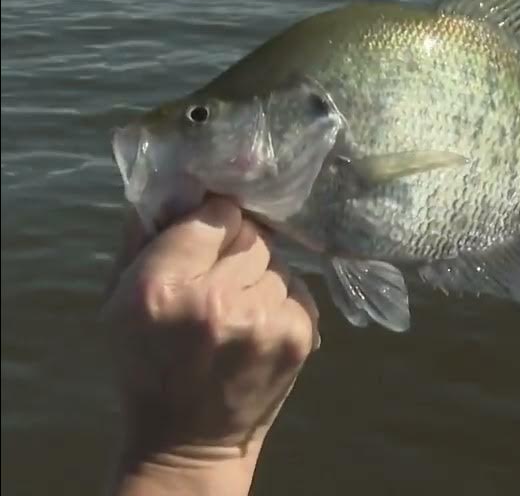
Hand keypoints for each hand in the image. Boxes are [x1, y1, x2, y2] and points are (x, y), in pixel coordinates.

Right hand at [102, 197, 319, 495]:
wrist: (187, 440)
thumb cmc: (146, 363)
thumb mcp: (118, 301)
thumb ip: (143, 236)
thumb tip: (175, 181)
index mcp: (162, 286)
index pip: (214, 213)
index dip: (211, 221)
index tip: (206, 234)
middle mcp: (215, 300)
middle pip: (251, 234)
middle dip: (236, 248)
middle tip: (217, 280)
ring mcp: (262, 320)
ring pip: (277, 261)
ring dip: (259, 277)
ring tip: (234, 312)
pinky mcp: (298, 335)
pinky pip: (298, 287)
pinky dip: (280, 300)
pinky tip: (255, 329)